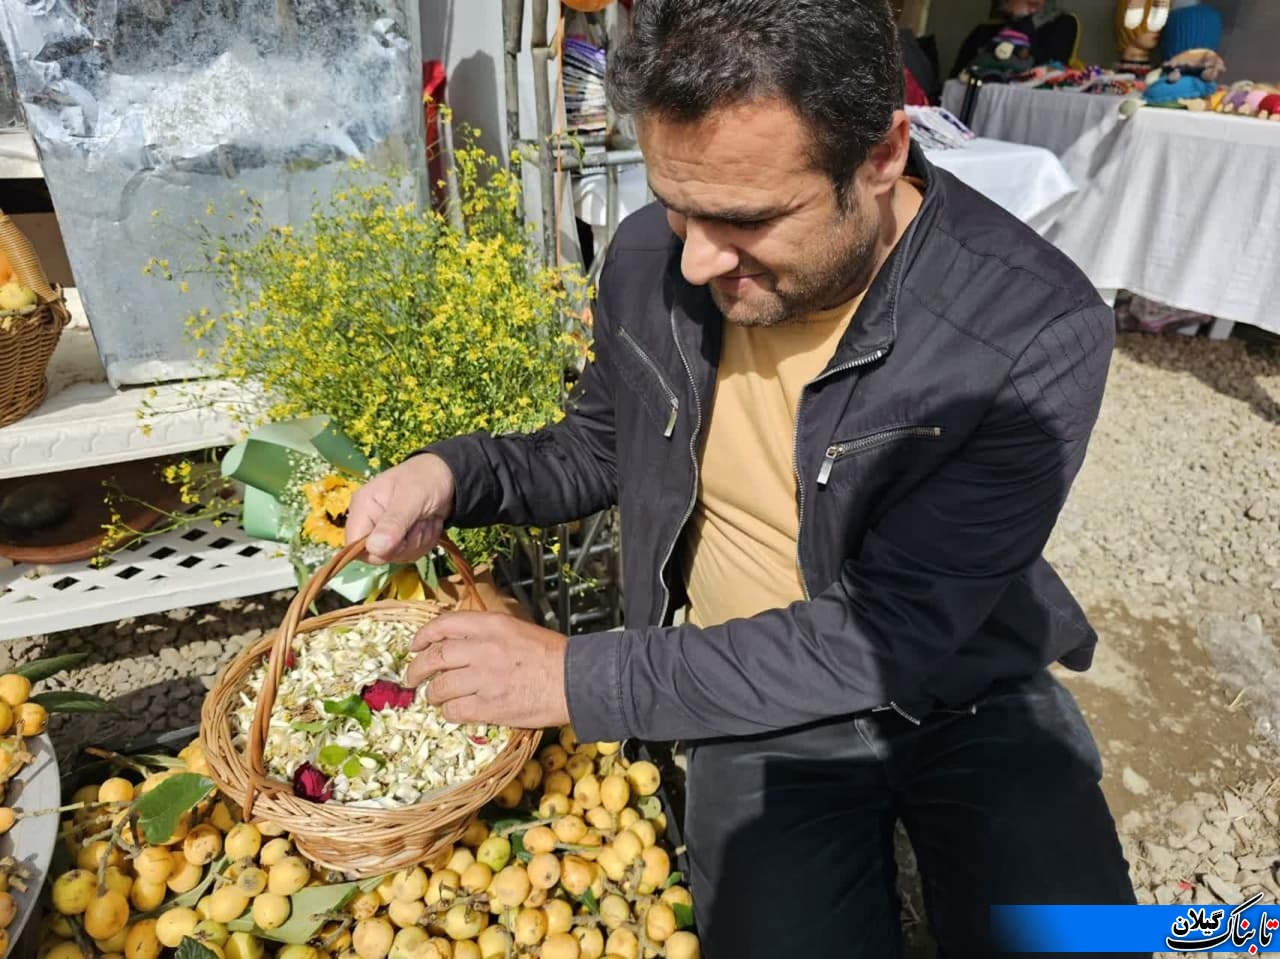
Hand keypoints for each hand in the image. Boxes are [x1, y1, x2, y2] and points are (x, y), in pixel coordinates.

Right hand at [345, 453, 455, 564]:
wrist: (447, 476)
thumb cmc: (427, 479)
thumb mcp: (411, 498)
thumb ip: (393, 523)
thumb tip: (375, 548)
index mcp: (363, 507)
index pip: (354, 545)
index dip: (377, 550)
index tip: (399, 539)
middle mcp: (370, 521)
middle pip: (378, 555)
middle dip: (405, 544)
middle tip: (419, 522)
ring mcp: (385, 531)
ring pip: (397, 556)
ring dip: (419, 541)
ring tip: (426, 518)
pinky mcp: (401, 538)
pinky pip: (410, 554)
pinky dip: (425, 541)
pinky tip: (429, 523)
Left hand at [406, 611, 569, 727]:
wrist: (576, 681)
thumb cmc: (553, 655)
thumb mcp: (518, 630)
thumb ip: (488, 634)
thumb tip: (460, 642)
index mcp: (491, 626)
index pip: (444, 625)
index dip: (424, 636)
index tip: (415, 645)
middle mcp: (482, 649)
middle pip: (435, 657)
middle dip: (417, 669)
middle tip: (412, 677)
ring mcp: (484, 679)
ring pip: (440, 687)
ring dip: (432, 694)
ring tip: (433, 697)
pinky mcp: (489, 706)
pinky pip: (455, 710)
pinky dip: (448, 712)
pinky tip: (451, 711)